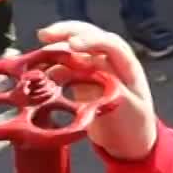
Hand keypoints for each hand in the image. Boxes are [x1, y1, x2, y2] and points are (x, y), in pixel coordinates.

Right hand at [36, 21, 157, 161]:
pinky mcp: (81, 76)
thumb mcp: (131, 109)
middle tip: (44, 36)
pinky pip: (64, 65)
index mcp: (127, 64)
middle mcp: (110, 58)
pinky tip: (39, 70)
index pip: (109, 43)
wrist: (127, 139)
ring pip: (73, 48)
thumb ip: (115, 89)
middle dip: (66, 32)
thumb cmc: (134, 123)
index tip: (72, 44)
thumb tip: (95, 75)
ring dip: (54, 48)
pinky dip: (51, 65)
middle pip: (88, 35)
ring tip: (37, 55)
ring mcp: (94, 66)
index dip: (90, 41)